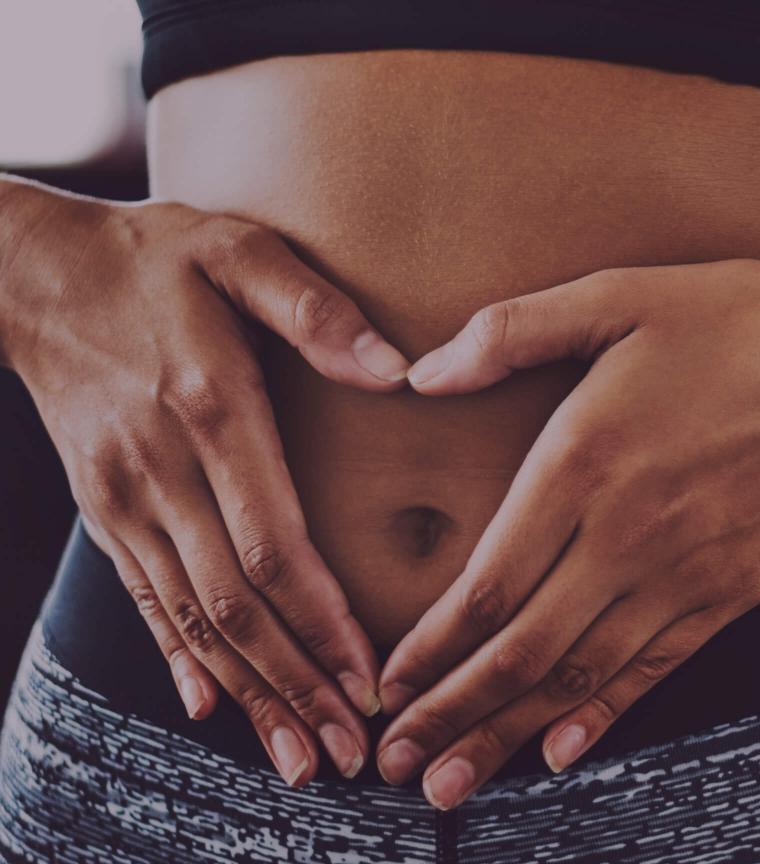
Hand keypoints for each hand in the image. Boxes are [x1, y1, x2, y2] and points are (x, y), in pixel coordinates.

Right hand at [1, 185, 410, 784]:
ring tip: (300, 758)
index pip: (271, 547)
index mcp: (209, 414)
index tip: (368, 680)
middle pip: (236, 606)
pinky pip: (146, 598)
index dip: (320, 623)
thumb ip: (317, 310)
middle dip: (296, 687)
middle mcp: (161, 473)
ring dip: (250, 694)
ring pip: (193, 620)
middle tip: (350, 755)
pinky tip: (212, 706)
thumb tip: (396, 369)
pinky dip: (181, 657)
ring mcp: (125, 499)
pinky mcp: (105, 510)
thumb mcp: (239, 250)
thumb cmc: (155, 256)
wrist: (28, 271)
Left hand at [374, 258, 759, 807]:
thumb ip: (512, 331)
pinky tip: (560, 751)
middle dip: (448, 716)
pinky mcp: (732, 592)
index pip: (485, 586)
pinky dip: (602, 716)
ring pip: (580, 677)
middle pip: (519, 652)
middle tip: (392, 768)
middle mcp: (625, 536)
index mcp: (582, 464)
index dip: (425, 651)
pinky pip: (654, 669)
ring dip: (508, 735)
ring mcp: (684, 574)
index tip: (382, 690)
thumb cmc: (740, 319)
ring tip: (452, 787)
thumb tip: (420, 374)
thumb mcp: (619, 295)